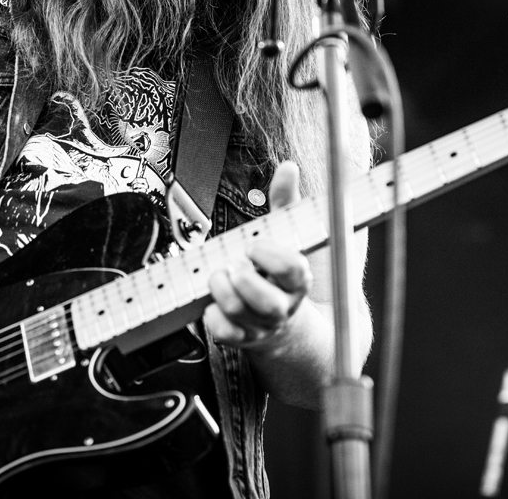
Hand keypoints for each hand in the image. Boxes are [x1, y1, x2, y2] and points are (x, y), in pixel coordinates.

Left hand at [204, 161, 312, 348]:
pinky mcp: (242, 338)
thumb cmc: (277, 272)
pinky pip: (225, 334)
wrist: (282, 323)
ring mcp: (261, 324)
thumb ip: (285, 202)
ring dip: (223, 291)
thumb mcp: (285, 236)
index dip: (272, 258)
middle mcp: (282, 306)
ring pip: (241, 315)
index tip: (254, 246)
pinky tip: (211, 303)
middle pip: (269, 303)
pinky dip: (213, 318)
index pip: (294, 272)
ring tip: (218, 276)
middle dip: (245, 280)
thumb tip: (288, 168)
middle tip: (234, 264)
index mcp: (297, 280)